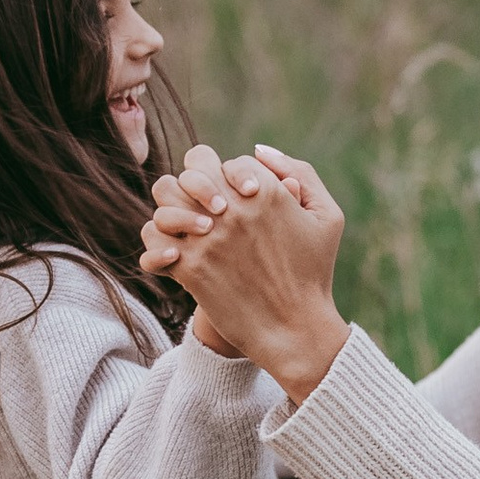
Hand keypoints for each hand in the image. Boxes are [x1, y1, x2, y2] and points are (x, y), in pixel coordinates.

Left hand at [144, 140, 347, 401]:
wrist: (295, 330)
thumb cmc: (314, 272)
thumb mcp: (326, 216)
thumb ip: (299, 171)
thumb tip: (257, 149)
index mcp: (265, 190)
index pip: (227, 161)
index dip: (230, 180)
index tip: (239, 203)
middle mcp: (232, 208)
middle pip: (191, 170)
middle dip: (195, 184)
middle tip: (205, 207)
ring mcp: (207, 237)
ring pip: (164, 199)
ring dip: (173, 210)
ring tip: (188, 231)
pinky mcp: (188, 267)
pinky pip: (153, 242)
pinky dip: (157, 248)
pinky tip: (176, 259)